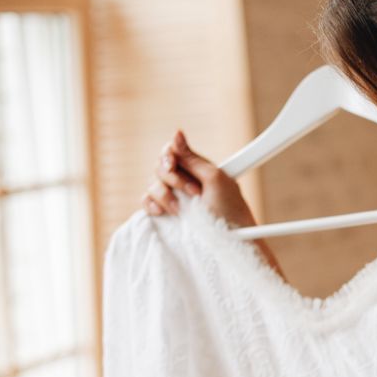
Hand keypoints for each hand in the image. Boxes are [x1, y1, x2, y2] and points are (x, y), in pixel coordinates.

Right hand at [141, 129, 256, 229]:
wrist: (230, 243)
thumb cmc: (230, 211)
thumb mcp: (215, 178)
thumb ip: (192, 157)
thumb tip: (177, 133)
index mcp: (196, 170)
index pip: (173, 152)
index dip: (169, 155)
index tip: (173, 163)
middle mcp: (183, 183)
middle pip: (160, 167)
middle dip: (172, 178)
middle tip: (193, 193)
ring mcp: (173, 200)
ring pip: (152, 185)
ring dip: (166, 196)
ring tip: (183, 210)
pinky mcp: (165, 216)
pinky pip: (147, 203)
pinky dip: (152, 205)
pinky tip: (164, 212)